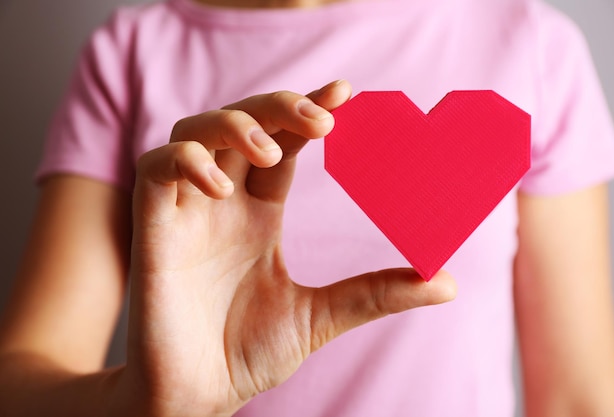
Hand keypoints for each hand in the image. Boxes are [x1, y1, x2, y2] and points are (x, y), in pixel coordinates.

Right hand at [111, 80, 456, 416]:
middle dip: (277, 107)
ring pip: (195, 131)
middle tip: (322, 116)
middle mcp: (222, 202)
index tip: (346, 93)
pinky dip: (186, 162)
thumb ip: (376, 293)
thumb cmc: (245, 354)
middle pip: (241, 123)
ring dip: (233, 125)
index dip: (307, 114)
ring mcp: (186, 210)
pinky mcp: (152, 227)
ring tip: (267, 151)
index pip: (282, 144)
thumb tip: (446, 282)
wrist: (196, 395)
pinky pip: (156, 170)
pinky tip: (220, 189)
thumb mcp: (320, 316)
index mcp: (258, 214)